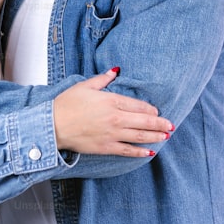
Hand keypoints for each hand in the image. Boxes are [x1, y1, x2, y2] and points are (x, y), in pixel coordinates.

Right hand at [53, 68, 173, 156]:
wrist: (53, 126)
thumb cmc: (67, 104)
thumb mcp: (85, 86)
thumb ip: (102, 79)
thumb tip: (115, 71)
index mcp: (111, 101)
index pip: (138, 105)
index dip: (150, 109)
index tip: (157, 111)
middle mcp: (115, 118)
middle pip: (144, 121)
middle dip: (160, 124)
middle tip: (171, 125)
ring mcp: (112, 134)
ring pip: (139, 136)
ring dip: (155, 136)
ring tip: (166, 136)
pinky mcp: (106, 147)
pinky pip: (128, 150)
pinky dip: (141, 151)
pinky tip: (150, 151)